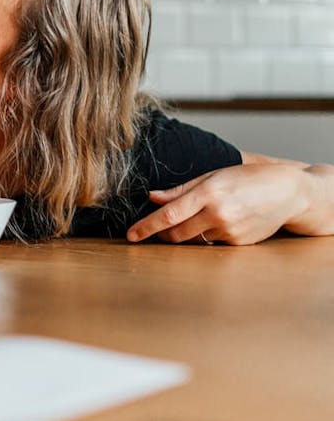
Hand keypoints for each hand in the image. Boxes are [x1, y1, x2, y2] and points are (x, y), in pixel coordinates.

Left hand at [126, 163, 333, 244]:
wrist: (288, 193)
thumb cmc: (247, 179)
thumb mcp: (213, 176)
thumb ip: (181, 190)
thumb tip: (152, 197)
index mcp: (208, 193)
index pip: (169, 215)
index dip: (146, 227)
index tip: (131, 235)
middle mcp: (218, 214)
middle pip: (176, 234)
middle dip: (163, 234)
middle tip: (158, 228)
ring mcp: (229, 231)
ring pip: (192, 240)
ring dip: (186, 234)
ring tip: (199, 218)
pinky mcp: (238, 244)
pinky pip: (211, 244)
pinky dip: (207, 236)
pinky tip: (221, 222)